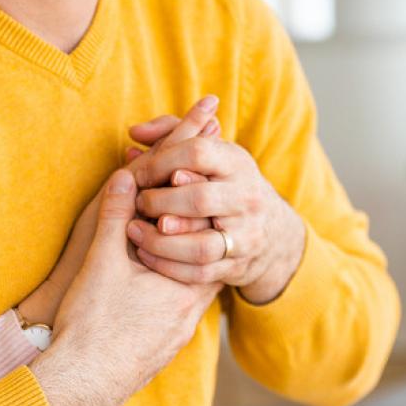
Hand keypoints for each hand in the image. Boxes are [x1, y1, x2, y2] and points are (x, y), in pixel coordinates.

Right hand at [29, 169, 220, 405]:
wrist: (80, 384)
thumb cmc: (93, 324)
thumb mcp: (102, 260)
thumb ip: (116, 216)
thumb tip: (125, 176)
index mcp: (187, 291)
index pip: (208, 243)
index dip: (194, 216)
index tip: (181, 198)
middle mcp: (190, 316)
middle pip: (200, 267)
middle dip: (184, 240)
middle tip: (167, 216)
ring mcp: (177, 337)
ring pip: (187, 291)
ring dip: (172, 268)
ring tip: (150, 247)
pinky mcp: (160, 350)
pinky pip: (172, 312)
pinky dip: (163, 292)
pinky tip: (140, 286)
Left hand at [126, 118, 307, 305]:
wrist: (272, 230)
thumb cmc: (224, 181)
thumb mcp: (210, 150)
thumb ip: (170, 133)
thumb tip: (134, 132)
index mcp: (237, 162)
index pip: (197, 153)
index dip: (161, 162)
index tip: (139, 174)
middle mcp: (247, 198)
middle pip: (199, 200)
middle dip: (159, 203)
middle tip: (137, 204)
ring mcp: (246, 235)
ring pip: (200, 245)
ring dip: (160, 242)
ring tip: (134, 231)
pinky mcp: (238, 266)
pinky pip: (200, 272)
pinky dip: (168, 266)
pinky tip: (146, 255)